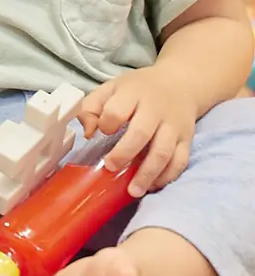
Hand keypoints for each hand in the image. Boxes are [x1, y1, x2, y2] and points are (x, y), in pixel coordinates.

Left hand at [80, 66, 196, 195]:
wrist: (179, 84)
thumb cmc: (138, 89)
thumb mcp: (111, 88)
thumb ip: (92, 106)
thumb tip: (88, 132)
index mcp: (133, 93)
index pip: (117, 110)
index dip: (107, 123)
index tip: (102, 132)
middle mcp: (155, 109)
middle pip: (140, 133)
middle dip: (124, 153)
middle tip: (110, 167)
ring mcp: (173, 126)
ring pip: (163, 152)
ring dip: (147, 173)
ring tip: (132, 191)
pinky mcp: (187, 140)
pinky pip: (180, 162)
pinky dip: (167, 177)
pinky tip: (152, 186)